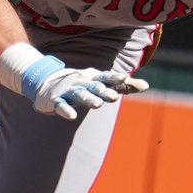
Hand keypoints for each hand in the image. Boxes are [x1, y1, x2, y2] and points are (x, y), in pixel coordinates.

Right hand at [31, 64, 148, 119]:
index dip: (114, 77)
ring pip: (79, 94)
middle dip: (103, 90)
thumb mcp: (100, 83)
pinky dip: (66, 110)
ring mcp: (68, 91)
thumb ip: (123, 86)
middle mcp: (81, 82)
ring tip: (97, 104)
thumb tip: (146, 86)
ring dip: (88, 98)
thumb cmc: (80, 83)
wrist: (45, 82)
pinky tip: (72, 116)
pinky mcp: (56, 101)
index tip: (125, 77)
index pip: (105, 76)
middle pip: (93, 86)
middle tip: (114, 96)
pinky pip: (61, 105)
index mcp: (93, 77)